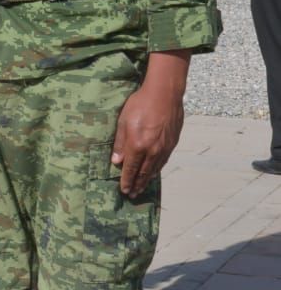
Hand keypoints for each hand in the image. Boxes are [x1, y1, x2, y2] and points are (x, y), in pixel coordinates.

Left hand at [112, 51, 189, 197]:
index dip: (126, 181)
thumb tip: (116, 161)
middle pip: (144, 173)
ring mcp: (164, 148)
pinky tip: (153, 172)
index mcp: (137, 145)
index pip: (131, 169)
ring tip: (142, 187)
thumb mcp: (123, 121)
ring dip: (147, 179)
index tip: (124, 190)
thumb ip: (120, 143)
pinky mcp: (172, 143)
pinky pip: (163, 161)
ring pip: (155, 169)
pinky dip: (157, 169)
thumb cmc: (139, 104)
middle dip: (137, 184)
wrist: (164, 95)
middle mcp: (152, 150)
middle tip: (132, 194)